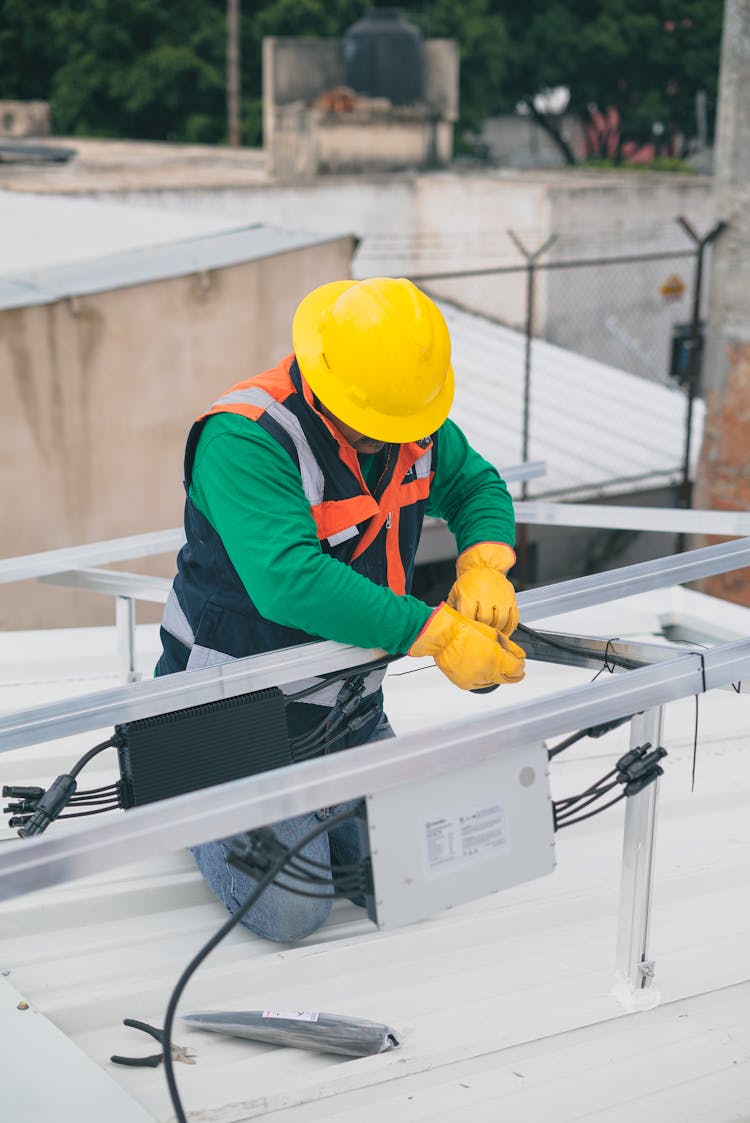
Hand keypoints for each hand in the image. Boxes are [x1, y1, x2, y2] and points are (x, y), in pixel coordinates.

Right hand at [409, 603, 525, 690]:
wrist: (443, 637)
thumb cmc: (464, 630)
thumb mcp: (493, 634)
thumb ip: (510, 647)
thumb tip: (519, 655)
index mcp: (496, 659)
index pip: (517, 669)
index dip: (521, 665)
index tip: (519, 662)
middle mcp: (487, 673)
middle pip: (508, 679)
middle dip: (513, 672)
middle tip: (512, 667)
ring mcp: (476, 680)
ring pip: (493, 682)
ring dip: (495, 673)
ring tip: (487, 660)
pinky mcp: (465, 684)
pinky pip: (479, 683)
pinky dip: (481, 677)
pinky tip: (477, 665)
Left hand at [447, 542, 518, 635]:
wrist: (485, 566)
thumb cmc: (470, 581)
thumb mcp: (456, 591)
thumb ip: (452, 607)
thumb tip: (448, 621)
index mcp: (470, 594)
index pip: (468, 616)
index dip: (468, 625)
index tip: (468, 629)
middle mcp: (486, 595)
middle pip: (485, 619)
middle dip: (482, 628)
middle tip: (480, 632)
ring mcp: (501, 597)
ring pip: (501, 621)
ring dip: (496, 630)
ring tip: (491, 633)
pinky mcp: (511, 599)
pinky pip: (514, 617)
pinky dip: (510, 628)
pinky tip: (504, 632)